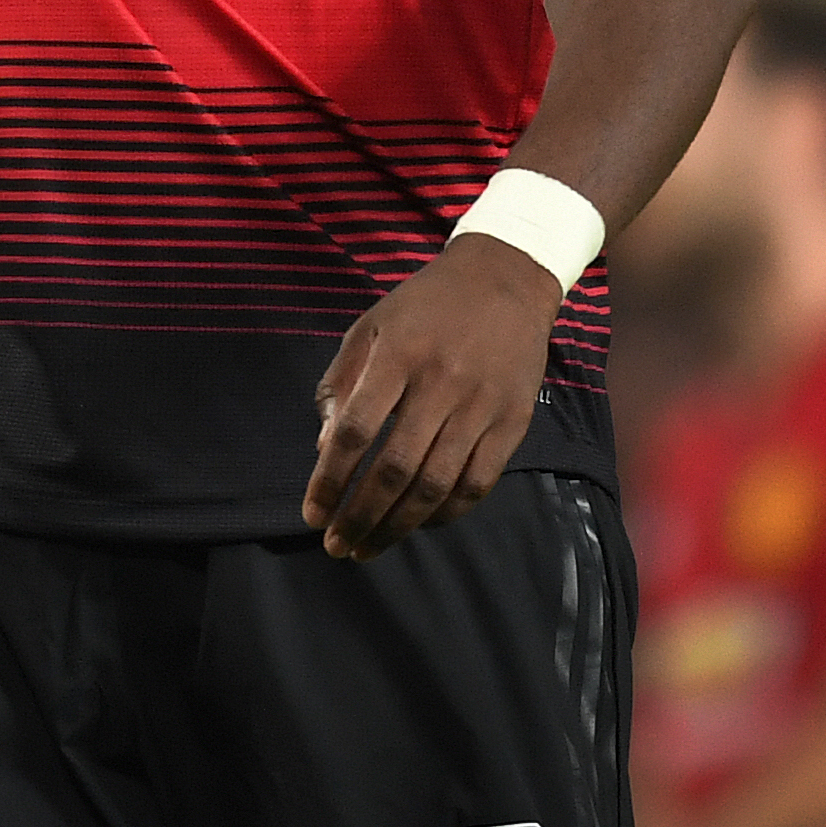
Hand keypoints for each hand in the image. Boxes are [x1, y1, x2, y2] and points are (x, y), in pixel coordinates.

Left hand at [303, 236, 562, 558]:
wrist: (507, 279)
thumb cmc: (426, 306)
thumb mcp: (371, 326)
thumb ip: (342, 384)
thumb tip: (325, 452)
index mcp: (399, 354)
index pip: (355, 431)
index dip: (329, 480)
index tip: (312, 514)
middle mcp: (442, 382)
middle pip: (394, 468)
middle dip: (359, 516)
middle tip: (336, 547)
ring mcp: (482, 404)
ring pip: (436, 485)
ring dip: (397, 525)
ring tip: (369, 547)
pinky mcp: (513, 421)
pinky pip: (477, 483)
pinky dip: (445, 513)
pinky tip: (419, 523)